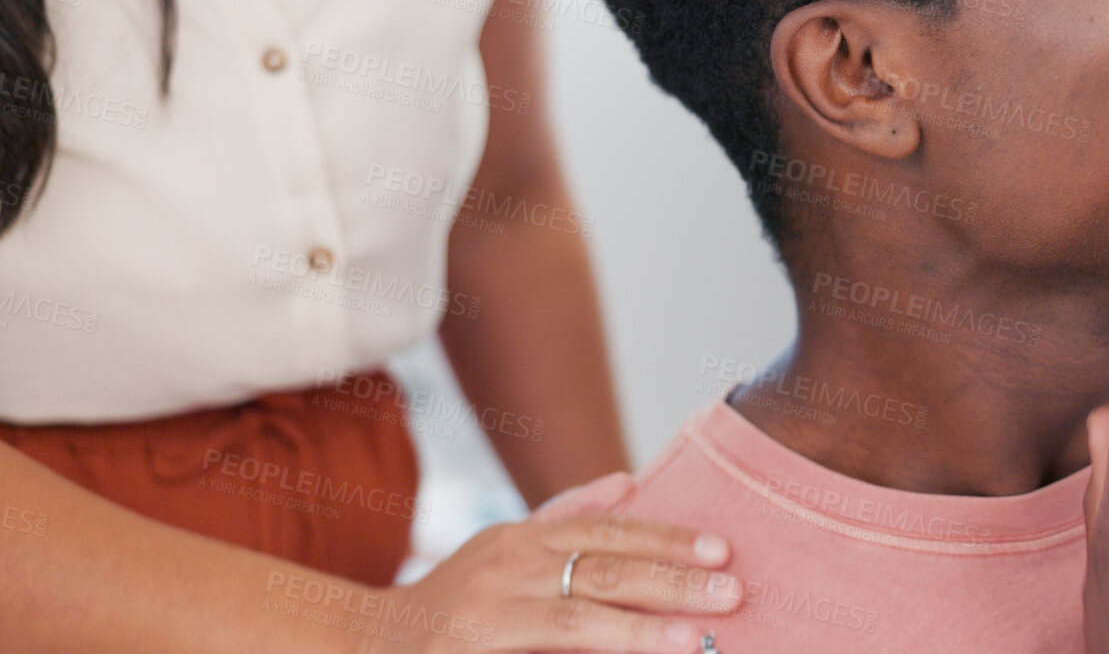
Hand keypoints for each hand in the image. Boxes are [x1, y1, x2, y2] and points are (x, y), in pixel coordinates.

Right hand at [356, 513, 740, 653]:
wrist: (368, 647)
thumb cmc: (454, 603)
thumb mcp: (505, 548)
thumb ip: (565, 518)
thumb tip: (629, 481)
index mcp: (521, 538)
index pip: (607, 532)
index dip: (666, 540)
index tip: (721, 551)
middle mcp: (504, 568)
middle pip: (601, 571)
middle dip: (670, 582)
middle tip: (731, 593)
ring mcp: (486, 616)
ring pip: (575, 619)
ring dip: (637, 631)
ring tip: (689, 641)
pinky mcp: (471, 653)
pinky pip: (544, 653)